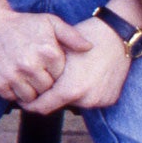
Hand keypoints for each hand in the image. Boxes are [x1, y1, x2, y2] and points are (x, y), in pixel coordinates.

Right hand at [0, 0, 92, 104]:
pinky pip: (12, 98)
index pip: (61, 77)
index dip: (55, 72)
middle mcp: (30, 65)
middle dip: (43, 82)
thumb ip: (71, 35)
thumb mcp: (49, 22)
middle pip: (47, 89)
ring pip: (31, 97)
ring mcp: (12, 75)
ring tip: (25, 76)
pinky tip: (13, 77)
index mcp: (48, 52)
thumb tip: (89, 47)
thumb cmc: (22, 23)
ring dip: (29, 90)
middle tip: (35, 71)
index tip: (47, 65)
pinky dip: (14, 91)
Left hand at [21, 0, 141, 114]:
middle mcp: (86, 100)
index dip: (29, 103)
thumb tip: (25, 82)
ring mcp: (100, 101)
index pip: (42, 107)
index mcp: (70, 89)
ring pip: (75, 102)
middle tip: (49, 79)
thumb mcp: (58, 50)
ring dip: (70, 92)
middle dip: (52, 94)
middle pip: (59, 104)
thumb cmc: (85, 36)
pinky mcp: (110, 99)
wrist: (118, 34)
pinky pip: (91, 98)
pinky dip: (86, 91)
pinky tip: (86, 74)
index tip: (23, 98)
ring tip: (71, 73)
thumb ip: (43, 70)